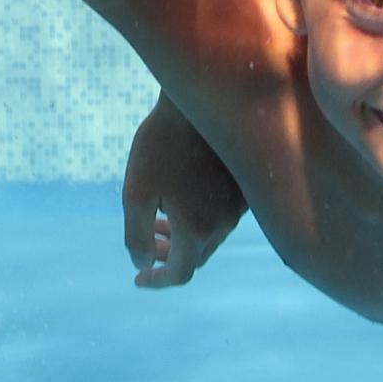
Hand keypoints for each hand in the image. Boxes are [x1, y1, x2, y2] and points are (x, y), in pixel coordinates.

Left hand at [120, 95, 247, 287]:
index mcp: (196, 230)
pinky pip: (224, 215)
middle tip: (148, 245)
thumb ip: (137, 236)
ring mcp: (239, 206)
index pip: (179, 273)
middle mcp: (224, 224)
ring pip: (211, 236)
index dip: (156, 280)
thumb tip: (141, 264)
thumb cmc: (161, 144)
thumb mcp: (136, 192)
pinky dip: (202, 219)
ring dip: (185, 237)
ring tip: (160, 220)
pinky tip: (184, 196)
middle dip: (169, 256)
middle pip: (196, 257)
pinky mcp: (246, 187)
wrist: (200, 100)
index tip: (138, 278)